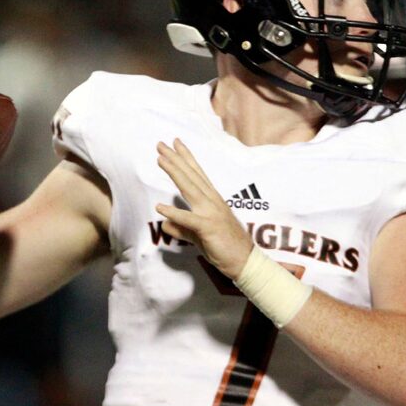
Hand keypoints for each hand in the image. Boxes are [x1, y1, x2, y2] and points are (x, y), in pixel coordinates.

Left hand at [156, 138, 253, 279]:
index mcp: (212, 200)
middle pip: (191, 176)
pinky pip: (189, 219)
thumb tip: (165, 225)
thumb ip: (182, 228)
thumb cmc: (225, 247)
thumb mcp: (199, 235)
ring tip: (160, 159)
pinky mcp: (209, 228)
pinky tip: (159, 207)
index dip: (186, 158)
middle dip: (175, 159)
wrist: (246, 262)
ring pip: (190, 189)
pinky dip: (175, 213)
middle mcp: (212, 201)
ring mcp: (211, 213)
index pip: (197, 174)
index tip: (175, 143)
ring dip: (175, 173)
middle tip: (161, 144)